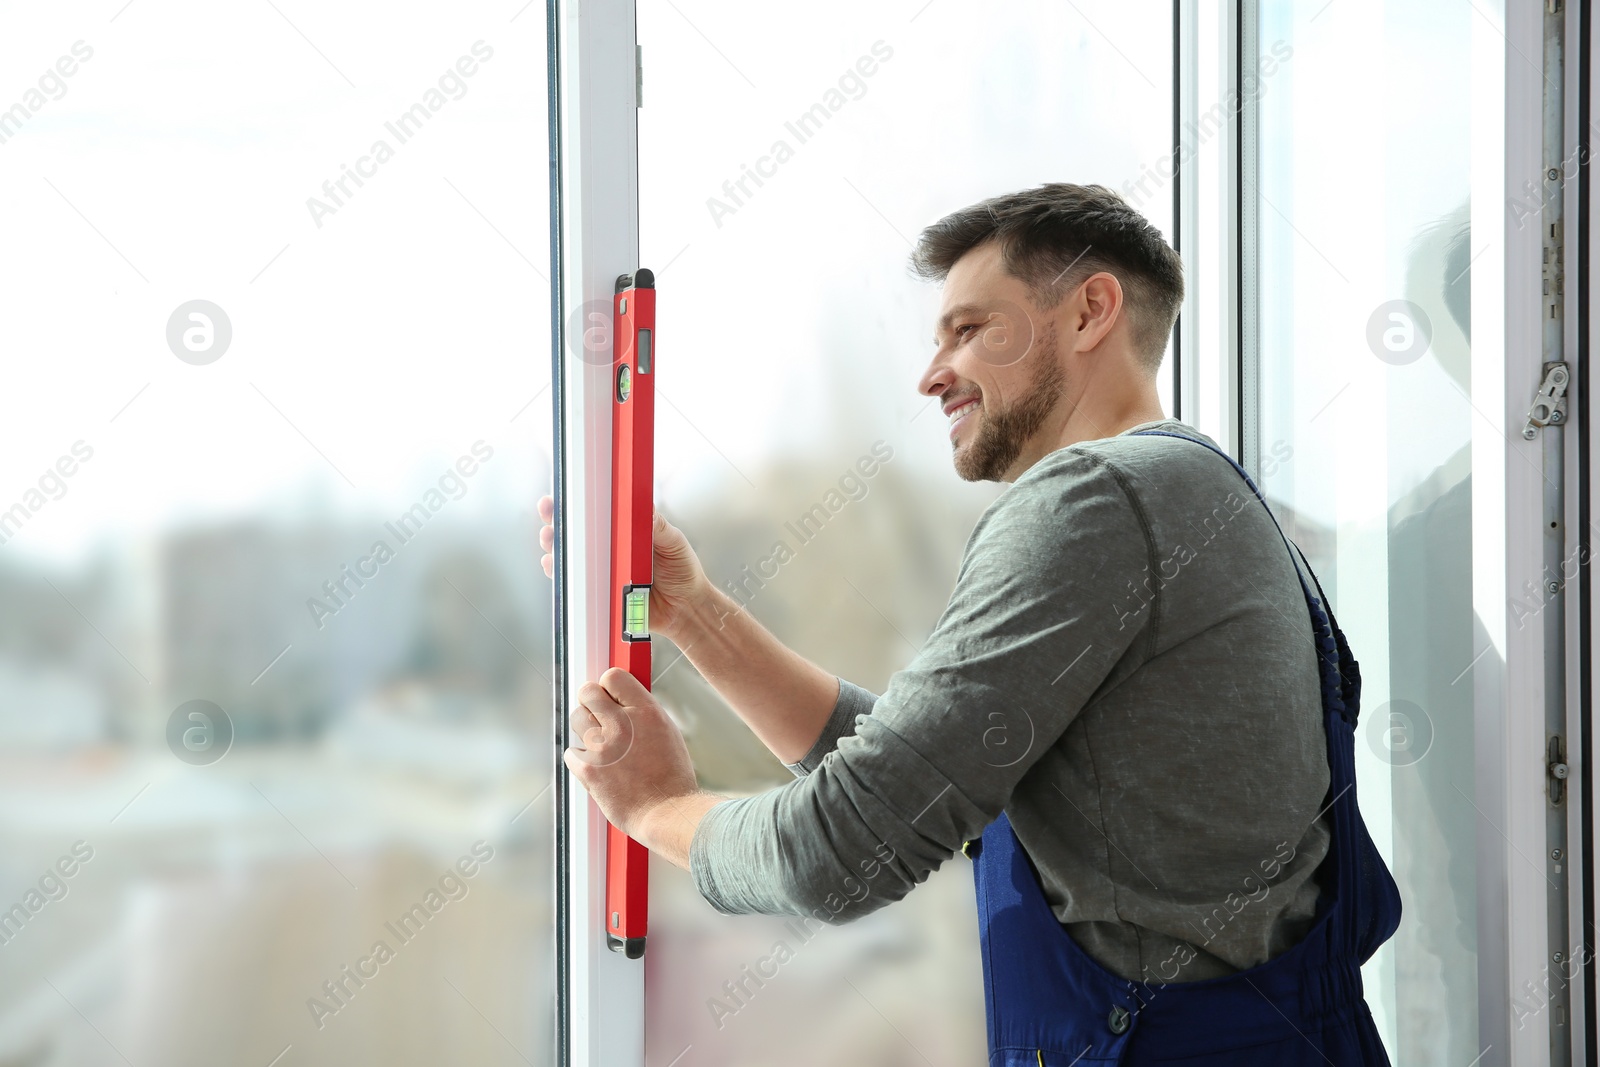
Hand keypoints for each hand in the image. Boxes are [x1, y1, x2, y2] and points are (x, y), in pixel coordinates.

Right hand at [537, 494, 712, 641]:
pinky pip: (576, 585)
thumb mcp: (673, 542)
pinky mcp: (601, 594)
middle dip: (556, 522)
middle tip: (549, 513)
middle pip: (574, 534)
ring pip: (569, 559)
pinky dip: (562, 577)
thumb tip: (645, 507)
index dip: (575, 504)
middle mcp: (609, 551)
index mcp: (624, 532)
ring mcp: (602, 572)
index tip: (561, 494)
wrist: (687, 607)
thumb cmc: (682, 570)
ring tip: (550, 539)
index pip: (595, 514)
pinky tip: (554, 567)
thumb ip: (658, 526)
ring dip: (554, 547)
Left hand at [563, 667, 717, 860]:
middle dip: (591, 701)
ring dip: (586, 728)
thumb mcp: (667, 732)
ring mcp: (602, 747)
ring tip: (602, 744)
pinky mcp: (588, 769)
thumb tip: (622, 701)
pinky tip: (598, 767)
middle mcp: (622, 724)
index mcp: (646, 711)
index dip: (609, 686)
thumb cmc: (671, 776)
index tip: (609, 695)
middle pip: (587, 692)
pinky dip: (581, 759)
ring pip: (577, 718)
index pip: (613, 676)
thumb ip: (642, 713)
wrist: (668, 813)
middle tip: (597, 713)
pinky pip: (571, 753)